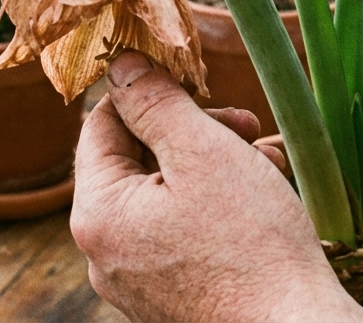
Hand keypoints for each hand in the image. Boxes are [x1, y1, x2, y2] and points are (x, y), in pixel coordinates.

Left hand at [71, 51, 362, 322]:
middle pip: (135, 161)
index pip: (101, 124)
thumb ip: (155, 102)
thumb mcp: (202, 152)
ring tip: (265, 161)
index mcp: (97, 214)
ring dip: (213, 165)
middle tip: (244, 124)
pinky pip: (181, 234)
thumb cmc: (251, 245)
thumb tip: (122, 65)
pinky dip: (217, 207)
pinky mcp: (169, 298)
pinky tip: (263, 196)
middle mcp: (104, 254)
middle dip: (192, 132)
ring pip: (166, 196)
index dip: (150, 93)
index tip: (200, 85)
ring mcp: (136, 281)